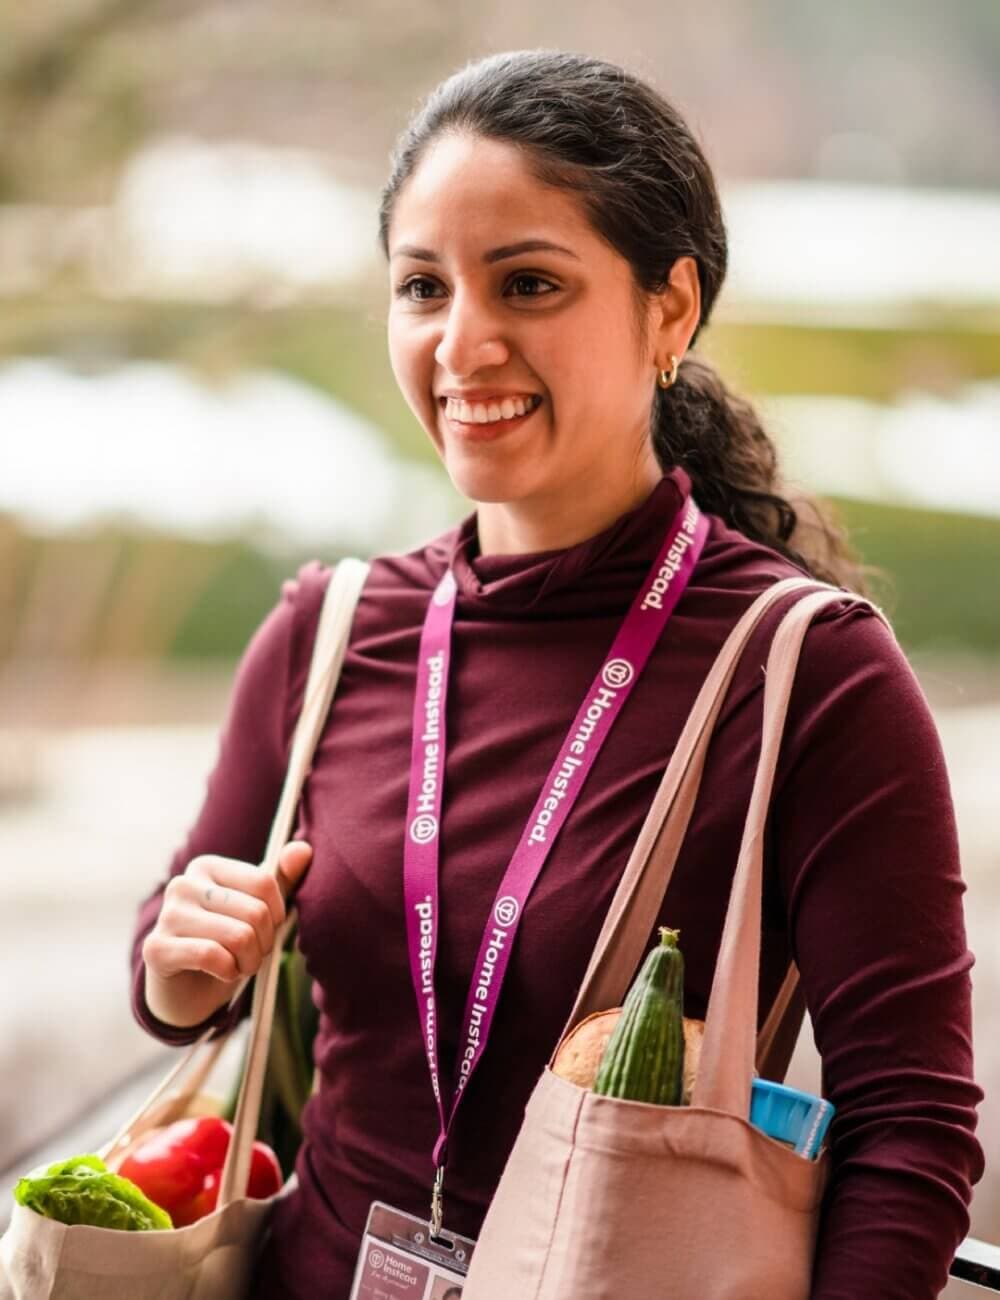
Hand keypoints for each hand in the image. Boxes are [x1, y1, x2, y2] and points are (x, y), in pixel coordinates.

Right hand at [142, 841, 312, 985]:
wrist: (187, 990)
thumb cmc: (226, 943)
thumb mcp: (257, 910)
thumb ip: (281, 880)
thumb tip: (304, 849)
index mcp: (208, 866)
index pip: (265, 883)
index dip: (277, 915)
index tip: (265, 929)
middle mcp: (183, 884)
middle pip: (255, 912)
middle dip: (263, 943)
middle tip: (251, 954)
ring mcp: (167, 915)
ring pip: (239, 937)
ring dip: (249, 961)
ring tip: (238, 965)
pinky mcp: (156, 948)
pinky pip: (213, 956)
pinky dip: (228, 971)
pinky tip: (222, 972)